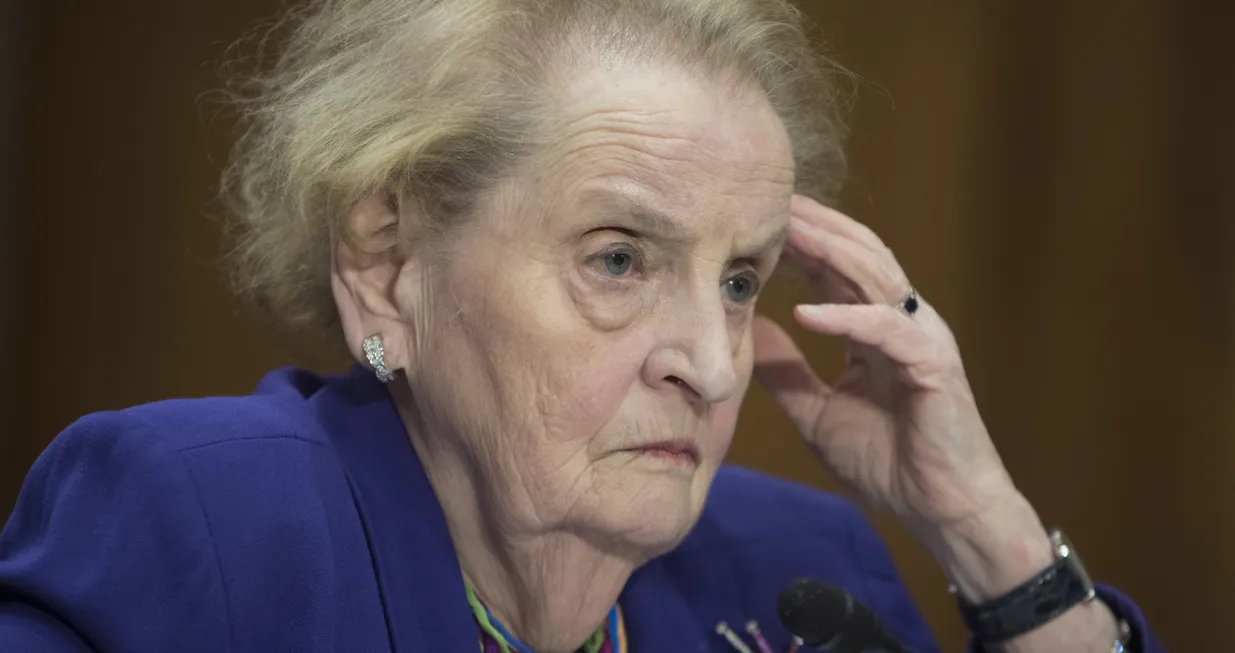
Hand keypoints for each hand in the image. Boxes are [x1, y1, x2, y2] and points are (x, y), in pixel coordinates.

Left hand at [753, 195, 1017, 531]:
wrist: (941, 509)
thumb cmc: (889, 462)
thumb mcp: (817, 413)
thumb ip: (787, 372)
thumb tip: (748, 332)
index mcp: (876, 330)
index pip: (837, 270)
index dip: (801, 242)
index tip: (755, 220)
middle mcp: (902, 322)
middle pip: (858, 256)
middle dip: (816, 227)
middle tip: (769, 202)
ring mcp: (921, 338)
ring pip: (876, 277)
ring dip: (830, 253)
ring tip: (787, 234)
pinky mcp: (934, 365)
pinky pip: (886, 331)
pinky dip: (847, 318)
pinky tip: (806, 311)